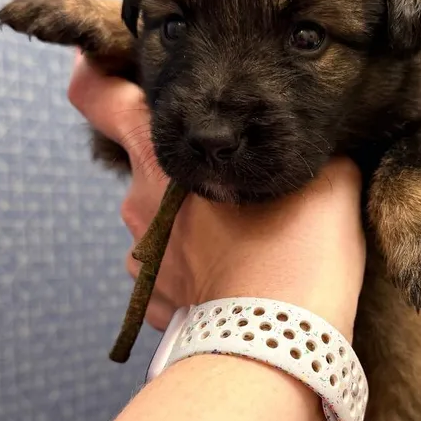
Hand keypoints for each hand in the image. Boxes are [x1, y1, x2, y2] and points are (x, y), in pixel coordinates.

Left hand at [68, 50, 365, 338]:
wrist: (283, 344)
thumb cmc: (300, 247)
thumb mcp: (323, 176)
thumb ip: (297, 146)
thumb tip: (308, 147)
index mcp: (161, 155)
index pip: (97, 95)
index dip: (96, 78)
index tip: (108, 77)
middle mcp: (137, 203)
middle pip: (149, 166)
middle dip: (189, 171)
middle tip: (241, 190)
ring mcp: (142, 258)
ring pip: (164, 223)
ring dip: (195, 224)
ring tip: (249, 245)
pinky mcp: (155, 302)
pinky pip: (173, 271)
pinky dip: (199, 270)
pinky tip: (238, 282)